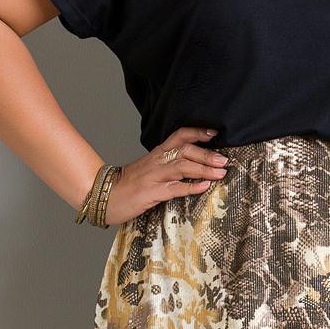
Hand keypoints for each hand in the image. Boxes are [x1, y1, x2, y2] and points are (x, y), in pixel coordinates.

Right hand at [104, 125, 229, 224]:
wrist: (105, 195)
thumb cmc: (130, 183)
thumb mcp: (150, 167)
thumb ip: (168, 163)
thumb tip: (193, 162)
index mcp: (158, 153)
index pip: (180, 135)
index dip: (197, 132)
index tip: (215, 133)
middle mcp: (157, 161)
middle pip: (185, 150)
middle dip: (207, 154)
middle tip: (224, 159)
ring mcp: (154, 176)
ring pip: (182, 167)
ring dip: (204, 169)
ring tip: (220, 172)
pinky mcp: (152, 193)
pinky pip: (175, 188)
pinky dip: (191, 187)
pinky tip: (204, 187)